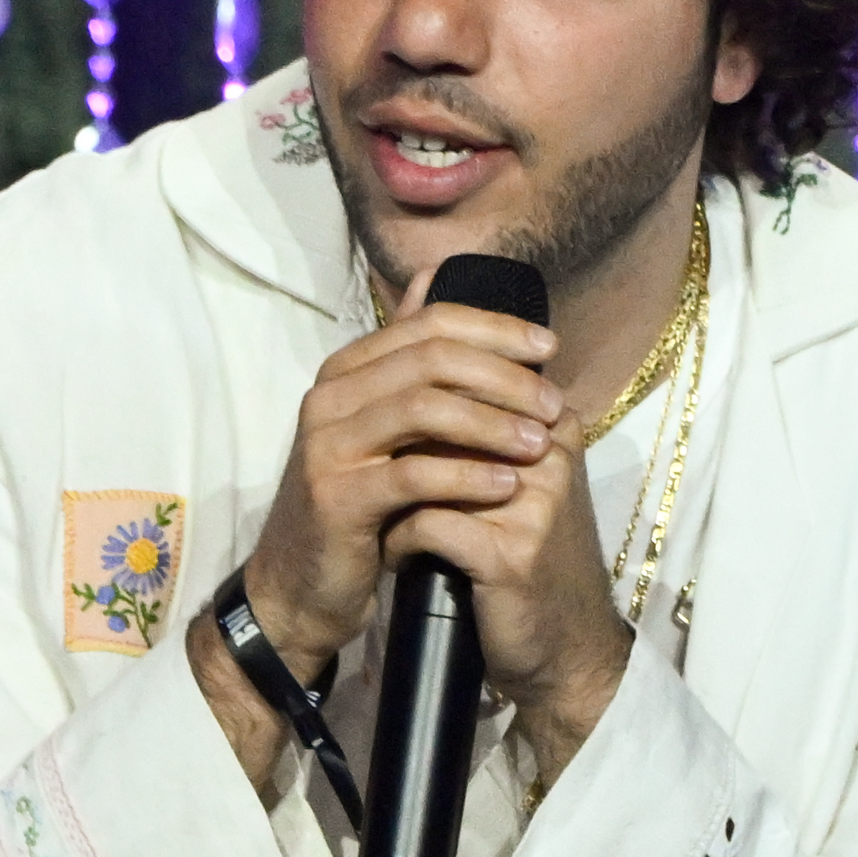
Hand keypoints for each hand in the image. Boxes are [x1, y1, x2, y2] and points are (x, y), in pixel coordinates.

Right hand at [240, 277, 565, 671]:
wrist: (303, 585)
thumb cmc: (360, 505)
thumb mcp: (383, 424)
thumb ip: (408, 354)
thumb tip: (434, 272)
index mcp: (347, 369)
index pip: (430, 322)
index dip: (496, 329)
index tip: (551, 347)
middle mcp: (329, 395)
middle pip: (432, 358)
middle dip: (504, 376)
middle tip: (554, 403)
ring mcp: (327, 444)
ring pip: (424, 408)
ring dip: (493, 422)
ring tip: (540, 443)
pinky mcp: (336, 496)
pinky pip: (414, 474)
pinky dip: (468, 475)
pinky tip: (507, 485)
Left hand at [380, 373, 631, 790]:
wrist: (563, 650)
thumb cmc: (527, 558)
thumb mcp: (510, 481)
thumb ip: (475, 420)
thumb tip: (414, 342)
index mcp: (554, 423)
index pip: (470, 372)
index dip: (413, 402)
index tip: (390, 442)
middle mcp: (549, 451)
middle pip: (445, 411)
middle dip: (396, 445)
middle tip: (369, 475)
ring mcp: (534, 501)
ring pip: (428, 464)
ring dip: (392, 494)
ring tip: (382, 518)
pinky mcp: (509, 553)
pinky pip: (426, 523)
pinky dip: (399, 541)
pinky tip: (396, 558)